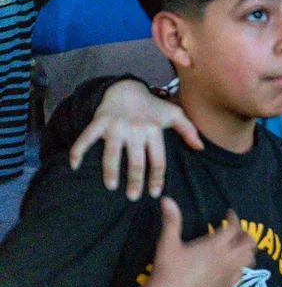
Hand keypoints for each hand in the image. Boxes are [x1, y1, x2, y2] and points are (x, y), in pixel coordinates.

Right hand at [70, 80, 202, 200]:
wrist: (127, 88)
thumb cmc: (152, 107)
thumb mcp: (174, 114)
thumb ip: (188, 130)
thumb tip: (201, 148)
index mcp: (154, 130)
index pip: (157, 159)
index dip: (157, 177)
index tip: (155, 193)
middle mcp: (135, 129)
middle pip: (136, 161)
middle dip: (135, 181)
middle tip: (133, 197)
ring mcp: (116, 125)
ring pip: (111, 153)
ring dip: (110, 171)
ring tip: (111, 186)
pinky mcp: (99, 121)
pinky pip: (86, 138)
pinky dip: (78, 150)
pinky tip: (74, 166)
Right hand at [145, 198, 256, 286]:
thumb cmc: (167, 271)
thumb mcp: (168, 243)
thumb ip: (171, 221)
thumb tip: (166, 199)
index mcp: (216, 245)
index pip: (234, 227)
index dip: (234, 218)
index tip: (229, 214)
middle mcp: (228, 259)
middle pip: (248, 243)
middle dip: (245, 234)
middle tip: (236, 231)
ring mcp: (229, 275)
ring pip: (249, 259)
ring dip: (246, 250)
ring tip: (238, 247)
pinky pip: (242, 274)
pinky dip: (241, 267)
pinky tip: (232, 267)